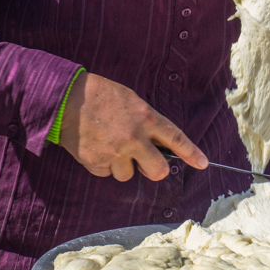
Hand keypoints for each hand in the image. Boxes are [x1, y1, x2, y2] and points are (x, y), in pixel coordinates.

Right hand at [59, 72, 207, 181]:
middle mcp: (134, 138)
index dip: (191, 153)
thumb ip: (146, 122)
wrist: (67, 99)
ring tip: (108, 144)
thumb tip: (156, 143)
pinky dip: (101, 164)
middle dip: (153, 169)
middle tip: (144, 162)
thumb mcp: (131, 100)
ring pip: (127, 175)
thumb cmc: (100, 95)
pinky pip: (106, 173)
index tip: (203, 163)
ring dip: (121, 165)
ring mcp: (115, 152)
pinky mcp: (96, 163)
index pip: (176, 139)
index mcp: (146, 118)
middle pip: (158, 171)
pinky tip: (94, 147)